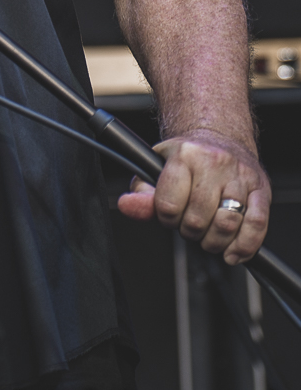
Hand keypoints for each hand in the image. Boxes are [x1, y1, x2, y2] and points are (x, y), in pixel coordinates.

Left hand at [117, 128, 270, 263]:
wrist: (219, 137)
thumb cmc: (185, 158)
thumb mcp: (155, 169)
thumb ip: (141, 193)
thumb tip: (126, 206)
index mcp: (184, 155)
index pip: (169, 204)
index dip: (166, 219)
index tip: (168, 217)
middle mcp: (214, 163)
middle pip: (198, 218)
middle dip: (189, 232)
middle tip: (188, 227)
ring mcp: (241, 176)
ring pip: (228, 223)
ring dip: (214, 242)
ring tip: (208, 238)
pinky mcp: (262, 189)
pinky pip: (258, 224)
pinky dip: (245, 245)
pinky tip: (233, 252)